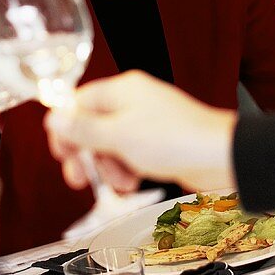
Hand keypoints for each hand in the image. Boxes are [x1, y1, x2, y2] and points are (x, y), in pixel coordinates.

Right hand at [46, 71, 237, 192]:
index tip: (63, 154)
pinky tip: (132, 184)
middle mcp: (132, 102)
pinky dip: (126, 170)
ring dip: (108, 167)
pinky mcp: (158, 142)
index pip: (77, 103)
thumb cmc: (176, 139)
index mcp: (121, 90)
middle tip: (80, 178)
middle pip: (92, 126)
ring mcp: (146, 122)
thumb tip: (53, 119)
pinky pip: (130, 155)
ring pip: (110, 144)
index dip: (66, 130)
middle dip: (86, 154)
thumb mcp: (119, 136)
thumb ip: (83, 129)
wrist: (221, 156)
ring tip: (120, 183)